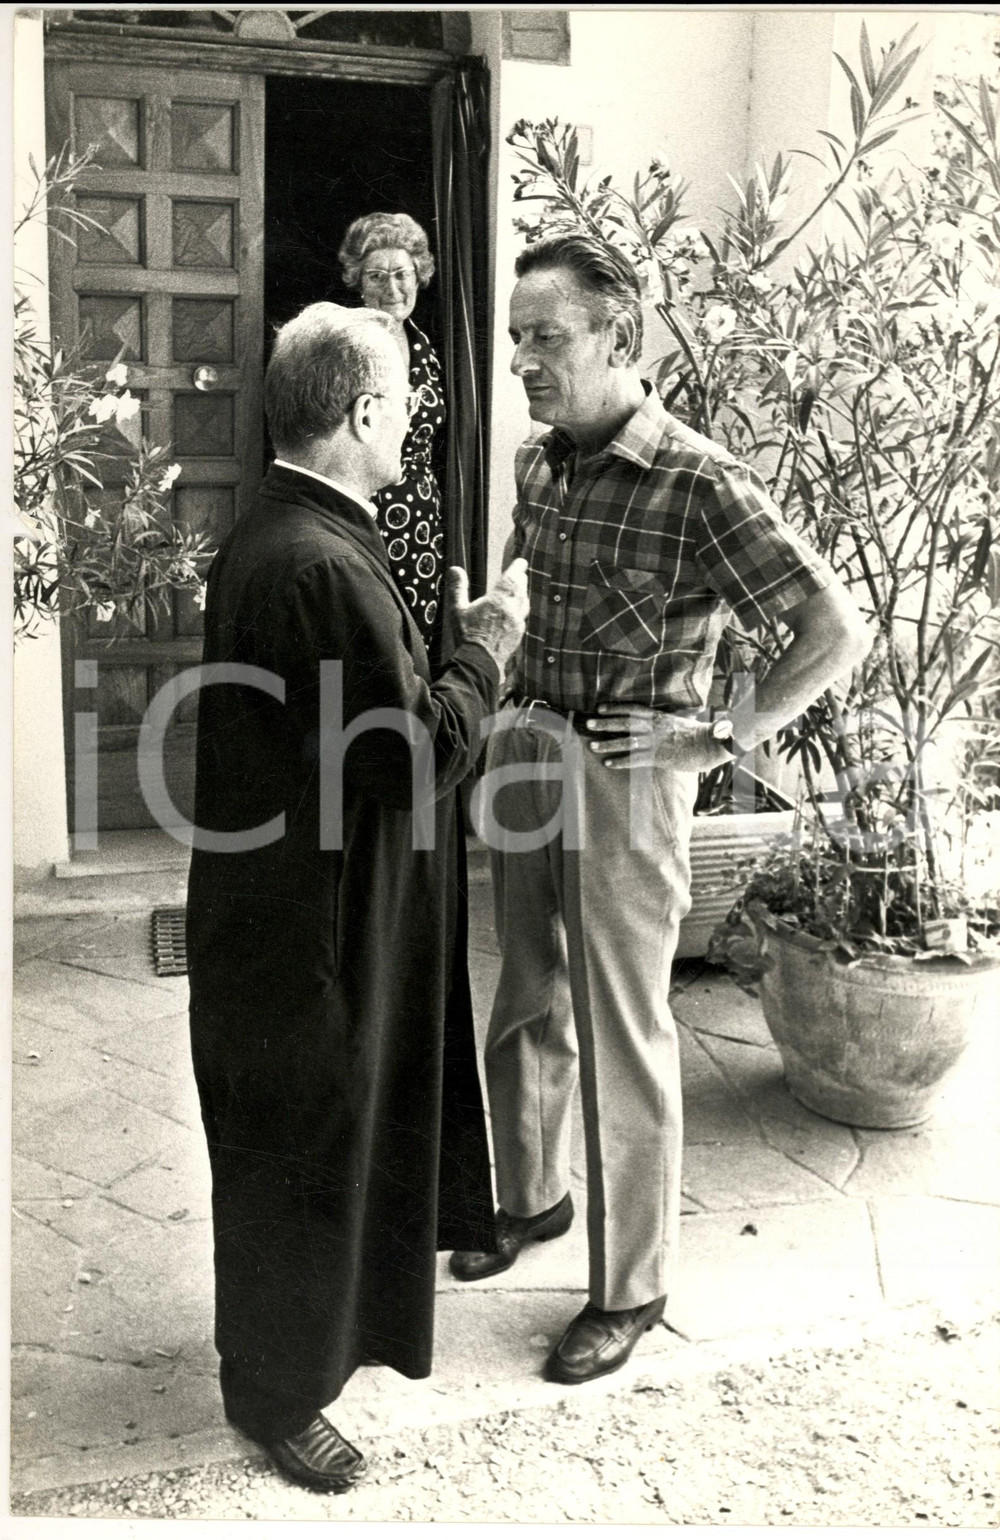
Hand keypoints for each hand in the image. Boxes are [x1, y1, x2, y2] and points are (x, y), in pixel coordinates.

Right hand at [449, 558, 528, 672]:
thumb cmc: (467, 636)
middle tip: (521, 573)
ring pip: (524, 604)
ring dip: (522, 594)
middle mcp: (512, 610)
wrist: (480, 662)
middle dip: (520, 580)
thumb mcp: (457, 610)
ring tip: (520, 590)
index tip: (521, 562)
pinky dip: (520, 610)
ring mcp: (517, 624)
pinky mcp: (517, 636)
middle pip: (520, 590)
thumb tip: (456, 569)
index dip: (517, 568)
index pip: (512, 578)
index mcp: (498, 601)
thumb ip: (457, 588)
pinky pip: (521, 618)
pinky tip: (516, 613)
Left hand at [584, 704, 729, 772]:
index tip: (600, 707)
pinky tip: (608, 763)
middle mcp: (653, 727)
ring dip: (608, 744)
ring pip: (626, 741)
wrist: (709, 744)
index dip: (615, 708)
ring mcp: (654, 742)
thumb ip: (668, 719)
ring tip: (592, 746)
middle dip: (605, 723)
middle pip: (624, 722)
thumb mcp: (681, 721)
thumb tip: (663, 717)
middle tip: (589, 724)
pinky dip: (620, 761)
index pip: (633, 709)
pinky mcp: (658, 757)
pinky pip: (635, 759)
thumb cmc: (698, 734)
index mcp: (658, 716)